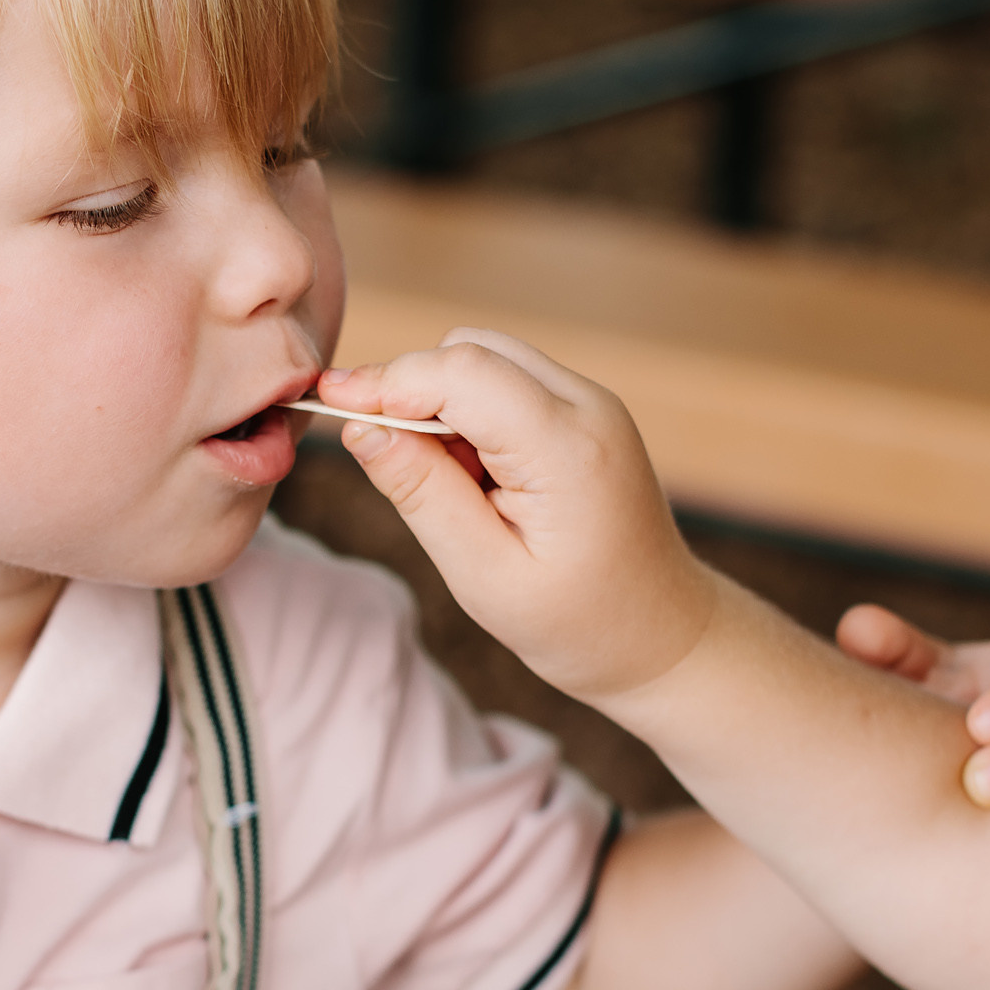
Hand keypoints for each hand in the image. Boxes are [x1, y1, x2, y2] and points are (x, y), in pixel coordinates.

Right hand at [318, 334, 717, 700]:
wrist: (664, 638)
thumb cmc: (578, 624)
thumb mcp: (484, 575)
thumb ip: (421, 494)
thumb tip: (361, 428)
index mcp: (568, 449)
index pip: (460, 373)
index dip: (387, 381)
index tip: (326, 402)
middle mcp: (588, 407)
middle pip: (471, 351)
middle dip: (412, 390)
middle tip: (386, 462)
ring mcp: (593, 404)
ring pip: (487, 359)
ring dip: (442, 404)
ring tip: (448, 486)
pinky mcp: (586, 413)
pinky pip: (509, 383)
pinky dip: (471, 414)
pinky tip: (476, 480)